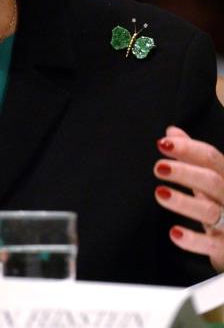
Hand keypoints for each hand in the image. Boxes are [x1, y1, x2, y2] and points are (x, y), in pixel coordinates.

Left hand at [154, 125, 223, 270]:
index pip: (212, 158)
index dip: (189, 149)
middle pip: (213, 181)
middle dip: (186, 173)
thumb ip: (194, 157)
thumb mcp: (211, 179)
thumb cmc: (222, 206)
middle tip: (158, 168)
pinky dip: (193, 240)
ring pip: (209, 211)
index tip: (162, 143)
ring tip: (160, 193)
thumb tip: (172, 132)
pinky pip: (211, 244)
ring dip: (184, 202)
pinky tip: (174, 233)